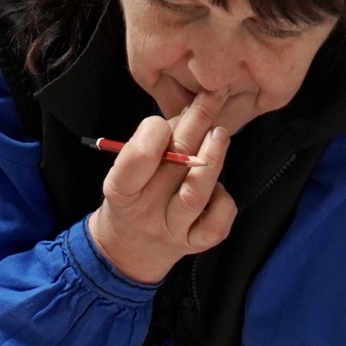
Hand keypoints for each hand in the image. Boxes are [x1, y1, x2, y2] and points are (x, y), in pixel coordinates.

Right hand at [86, 92, 234, 284]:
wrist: (132, 248)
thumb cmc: (133, 196)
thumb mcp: (127, 169)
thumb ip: (153, 142)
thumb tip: (191, 110)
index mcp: (121, 189)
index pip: (136, 160)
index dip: (153, 135)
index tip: (163, 118)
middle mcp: (146, 211)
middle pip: (174, 165)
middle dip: (195, 125)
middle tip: (213, 97)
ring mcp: (173, 230)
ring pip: (196, 194)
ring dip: (212, 158)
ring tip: (220, 134)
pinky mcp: (196, 244)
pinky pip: (216, 223)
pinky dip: (223, 200)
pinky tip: (219, 185)